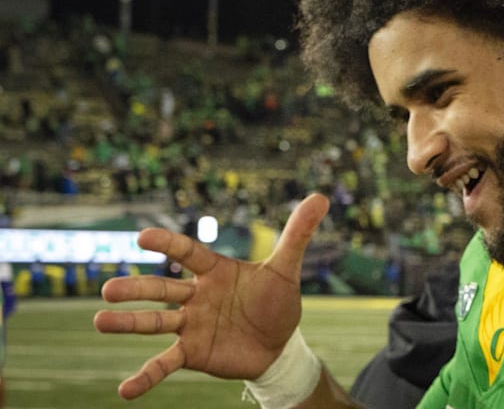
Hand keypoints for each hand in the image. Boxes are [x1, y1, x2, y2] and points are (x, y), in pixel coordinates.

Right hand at [94, 193, 329, 399]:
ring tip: (99, 321)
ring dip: (128, 323)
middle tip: (108, 289)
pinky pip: (165, 363)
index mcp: (215, 272)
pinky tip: (125, 391)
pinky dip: (146, 377)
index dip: (168, 245)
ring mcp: (191, 325)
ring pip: (155, 322)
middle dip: (136, 290)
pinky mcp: (192, 352)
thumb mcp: (287, 269)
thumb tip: (320, 197)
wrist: (279, 344)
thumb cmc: (277, 301)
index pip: (188, 253)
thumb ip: (297, 234)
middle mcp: (196, 296)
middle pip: (163, 289)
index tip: (143, 236)